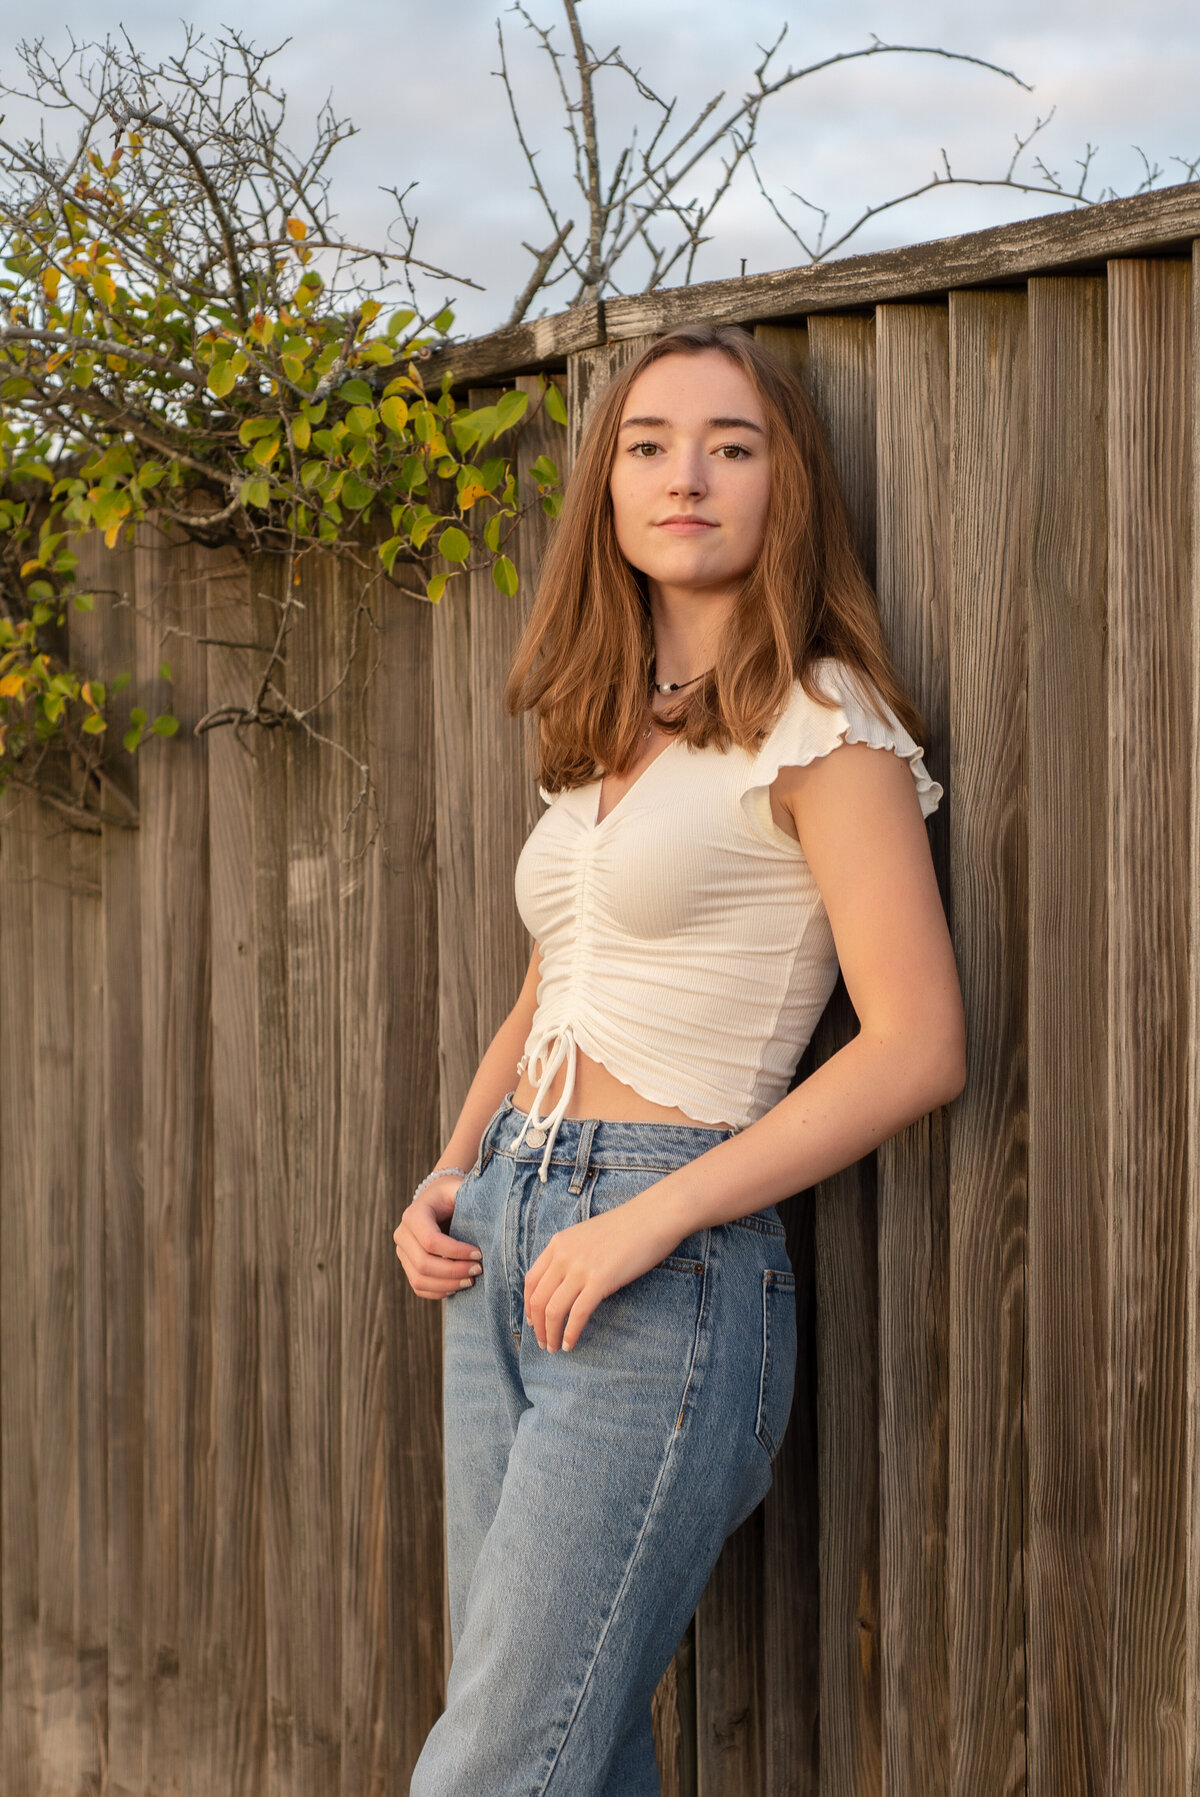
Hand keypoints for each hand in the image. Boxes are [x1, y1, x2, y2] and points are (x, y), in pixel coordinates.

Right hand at [393, 1173, 482, 1298]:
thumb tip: (490, 1214)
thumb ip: (469, 1196)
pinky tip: (457, 1287)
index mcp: (413, 1214)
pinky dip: (438, 1291)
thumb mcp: (459, 1189)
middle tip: (478, 1270)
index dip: (456, 1252)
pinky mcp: (407, 1265)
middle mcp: (402, 1234)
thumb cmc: (452, 1194)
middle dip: (453, 1272)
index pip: (431, 1241)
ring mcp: (402, 1252)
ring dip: (447, 1285)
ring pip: (419, 1279)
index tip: (480, 1254)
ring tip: (470, 1281)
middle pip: (423, 1263)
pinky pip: (419, 1287)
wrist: (437, 1199)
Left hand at [523, 1196, 676, 1352]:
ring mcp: (581, 1268)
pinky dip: (570, 1333)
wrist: (652, 1217)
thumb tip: (564, 1283)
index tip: (533, 1322)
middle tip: (543, 1342)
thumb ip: (571, 1255)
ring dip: (550, 1334)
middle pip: (538, 1299)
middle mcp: (564, 1255)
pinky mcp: (600, 1280)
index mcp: (558, 1243)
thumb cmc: (626, 1227)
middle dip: (537, 1326)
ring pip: (553, 1310)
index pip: (531, 1281)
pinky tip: (570, 1344)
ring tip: (554, 1348)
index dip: (528, 1306)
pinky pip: (578, 1314)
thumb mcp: (587, 1235)